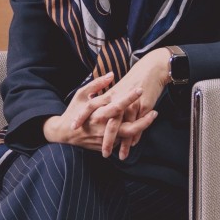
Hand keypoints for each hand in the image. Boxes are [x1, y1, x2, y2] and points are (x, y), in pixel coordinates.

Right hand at [42, 73, 156, 153]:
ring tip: (151, 116)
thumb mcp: (81, 94)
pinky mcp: (104, 146)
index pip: (116, 106)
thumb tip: (112, 74)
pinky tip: (139, 124)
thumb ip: (97, 84)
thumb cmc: (73, 111)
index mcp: (96, 113)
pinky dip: (130, 134)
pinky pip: (120, 140)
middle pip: (128, 128)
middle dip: (143, 122)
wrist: (63, 134)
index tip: (140, 89)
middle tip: (155, 112)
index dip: (129, 98)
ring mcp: (104, 139)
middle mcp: (102, 128)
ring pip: (127, 136)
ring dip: (140, 127)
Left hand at [88, 49, 170, 158]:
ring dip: (123, 144)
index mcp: (109, 94)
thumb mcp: (116, 85)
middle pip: (109, 124)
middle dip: (106, 141)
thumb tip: (98, 110)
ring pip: (124, 129)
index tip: (74, 127)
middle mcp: (118, 100)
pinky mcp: (143, 107)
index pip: (90, 106)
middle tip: (104, 153)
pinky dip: (135, 137)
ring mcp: (131, 105)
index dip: (82, 116)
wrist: (151, 69)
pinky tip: (133, 145)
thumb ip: (104, 95)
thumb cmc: (134, 79)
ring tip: (122, 156)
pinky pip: (137, 125)